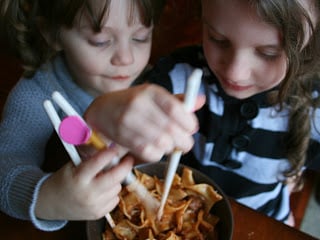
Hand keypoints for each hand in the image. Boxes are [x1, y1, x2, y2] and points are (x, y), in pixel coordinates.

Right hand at [35, 148, 133, 219]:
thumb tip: (110, 149)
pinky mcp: (98, 214)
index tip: (116, 148)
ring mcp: (93, 205)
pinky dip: (112, 193)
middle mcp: (87, 193)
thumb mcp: (72, 165)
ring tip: (104, 178)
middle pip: (115, 177)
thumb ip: (90, 158)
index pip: (98, 162)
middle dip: (125, 166)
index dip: (110, 153)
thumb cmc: (64, 180)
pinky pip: (115, 199)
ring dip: (115, 181)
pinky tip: (102, 190)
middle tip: (128, 160)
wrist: (50, 204)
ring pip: (117, 187)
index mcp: (78, 177)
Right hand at [84, 84, 204, 161]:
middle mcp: (139, 104)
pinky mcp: (122, 137)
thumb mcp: (155, 96)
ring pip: (161, 143)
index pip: (176, 108)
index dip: (189, 122)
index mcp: (151, 91)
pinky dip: (157, 154)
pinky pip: (148, 152)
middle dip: (184, 142)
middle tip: (185, 144)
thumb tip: (201, 100)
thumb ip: (178, 101)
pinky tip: (156, 149)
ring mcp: (129, 121)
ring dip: (170, 148)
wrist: (103, 110)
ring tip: (169, 145)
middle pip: (171, 129)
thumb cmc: (134, 103)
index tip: (192, 128)